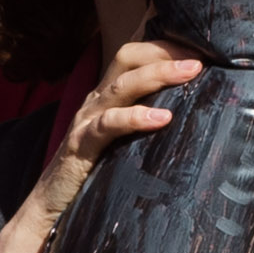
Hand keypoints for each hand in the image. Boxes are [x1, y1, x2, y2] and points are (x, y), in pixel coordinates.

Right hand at [0, 37, 202, 252]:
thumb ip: (148, 122)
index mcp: (108, 96)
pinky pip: (107, 125)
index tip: (202, 44)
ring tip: (191, 73)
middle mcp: (96, 101)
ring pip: (121, 85)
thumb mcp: (127, 142)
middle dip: (165, 50)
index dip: (165, 43)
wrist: (51, 209)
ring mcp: (86, 120)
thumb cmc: (98, 174)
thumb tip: (199, 115)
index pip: (134, 53)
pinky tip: (161, 119)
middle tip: (201, 57)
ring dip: (158, 74)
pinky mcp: (80, 146)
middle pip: (127, 56)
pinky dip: (135, 118)